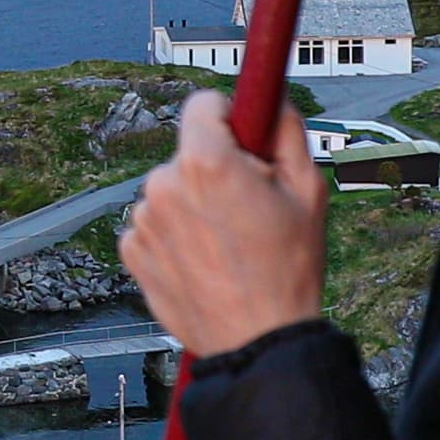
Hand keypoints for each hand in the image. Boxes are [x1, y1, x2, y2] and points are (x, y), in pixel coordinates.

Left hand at [122, 90, 327, 356]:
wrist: (258, 342)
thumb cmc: (287, 271)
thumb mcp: (309, 189)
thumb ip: (286, 129)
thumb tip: (271, 97)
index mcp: (206, 163)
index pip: (204, 103)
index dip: (230, 118)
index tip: (243, 137)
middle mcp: (164, 186)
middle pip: (190, 152)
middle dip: (217, 168)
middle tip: (248, 207)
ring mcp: (143, 220)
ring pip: (172, 190)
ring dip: (194, 205)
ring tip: (228, 242)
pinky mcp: (131, 251)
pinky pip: (155, 224)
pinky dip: (176, 235)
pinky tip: (205, 260)